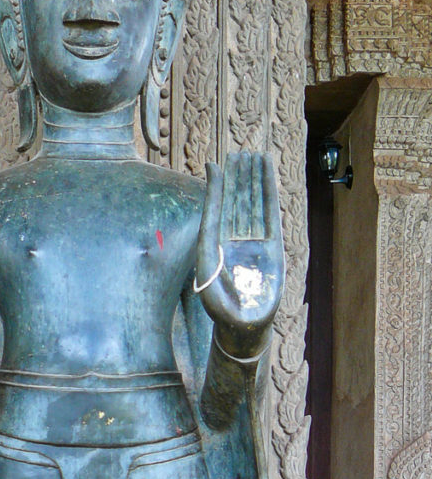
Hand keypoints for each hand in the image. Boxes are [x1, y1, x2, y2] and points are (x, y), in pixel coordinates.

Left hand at [196, 152, 283, 358]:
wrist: (243, 326)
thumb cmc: (220, 303)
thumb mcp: (207, 264)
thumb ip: (208, 231)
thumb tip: (210, 208)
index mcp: (213, 243)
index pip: (216, 208)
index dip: (217, 186)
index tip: (217, 163)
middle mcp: (233, 239)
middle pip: (236, 200)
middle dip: (238, 177)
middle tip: (240, 152)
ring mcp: (253, 242)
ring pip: (253, 203)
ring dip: (254, 180)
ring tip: (256, 156)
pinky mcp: (271, 246)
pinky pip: (270, 214)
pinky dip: (269, 193)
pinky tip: (268, 176)